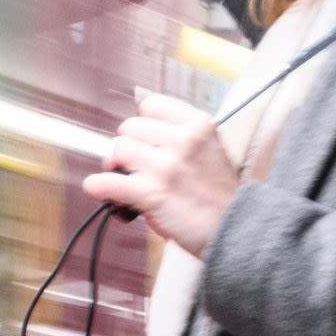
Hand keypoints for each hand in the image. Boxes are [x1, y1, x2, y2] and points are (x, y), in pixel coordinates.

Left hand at [83, 93, 241, 256]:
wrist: (236, 229)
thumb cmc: (221, 196)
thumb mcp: (212, 149)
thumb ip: (181, 137)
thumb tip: (140, 137)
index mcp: (198, 125)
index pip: (151, 105)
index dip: (143, 123)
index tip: (145, 138)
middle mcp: (182, 141)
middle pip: (129, 127)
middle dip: (128, 146)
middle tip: (133, 164)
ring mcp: (166, 166)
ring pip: (118, 150)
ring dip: (115, 166)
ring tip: (124, 179)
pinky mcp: (152, 193)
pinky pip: (108, 183)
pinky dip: (98, 186)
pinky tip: (99, 189)